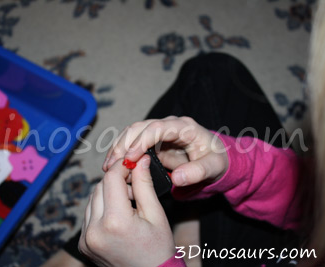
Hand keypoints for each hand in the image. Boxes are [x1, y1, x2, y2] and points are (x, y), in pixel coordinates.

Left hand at [79, 157, 175, 266]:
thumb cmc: (158, 249)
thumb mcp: (156, 214)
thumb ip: (144, 185)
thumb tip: (140, 160)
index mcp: (115, 222)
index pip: (111, 178)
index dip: (122, 166)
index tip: (132, 162)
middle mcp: (95, 230)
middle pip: (99, 187)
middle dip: (116, 181)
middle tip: (134, 188)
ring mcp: (86, 238)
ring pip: (92, 199)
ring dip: (108, 194)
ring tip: (128, 205)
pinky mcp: (83, 243)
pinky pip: (89, 214)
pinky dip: (101, 208)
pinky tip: (117, 216)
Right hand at [103, 116, 227, 185]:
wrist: (214, 158)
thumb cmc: (216, 160)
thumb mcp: (214, 167)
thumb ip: (198, 172)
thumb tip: (177, 179)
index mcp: (184, 127)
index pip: (158, 128)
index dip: (141, 141)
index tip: (130, 158)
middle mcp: (168, 125)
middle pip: (139, 127)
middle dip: (123, 145)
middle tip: (112, 165)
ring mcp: (158, 132)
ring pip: (131, 133)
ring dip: (118, 148)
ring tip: (108, 167)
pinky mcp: (151, 142)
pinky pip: (132, 143)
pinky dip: (121, 153)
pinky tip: (114, 166)